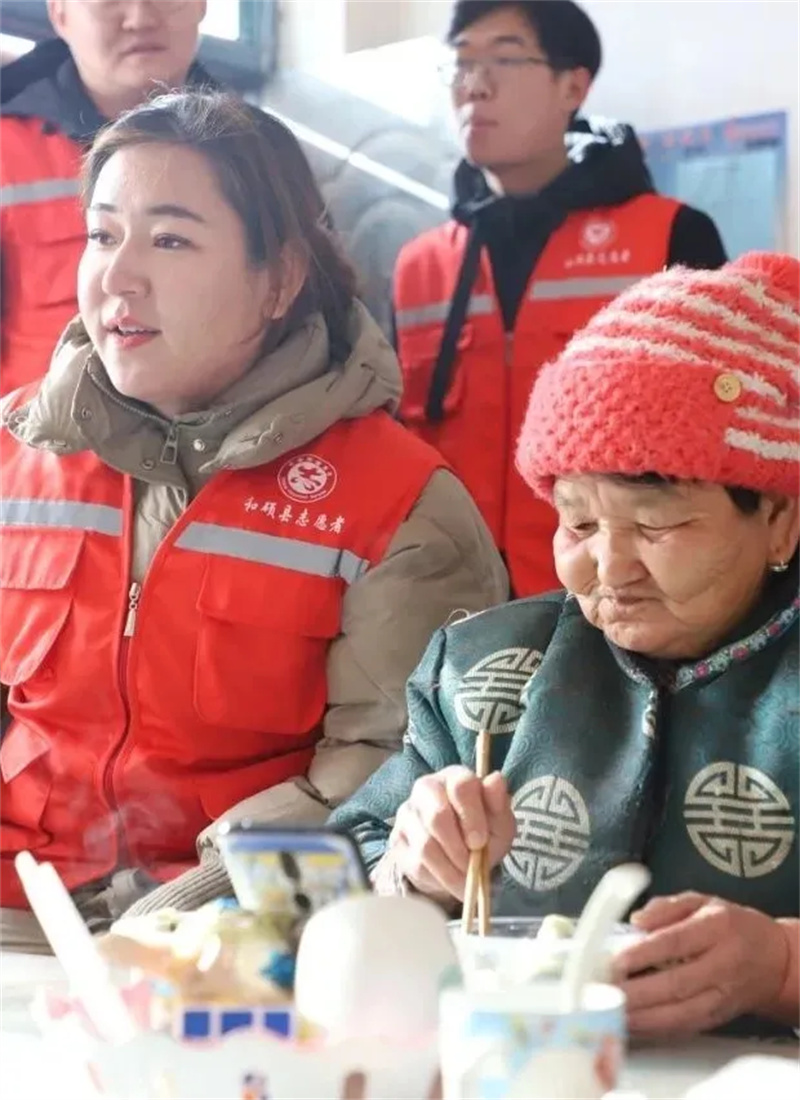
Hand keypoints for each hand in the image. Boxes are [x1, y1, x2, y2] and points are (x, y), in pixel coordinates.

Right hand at [387, 766, 516, 903]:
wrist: (459, 855)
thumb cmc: (481, 831)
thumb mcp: (499, 820)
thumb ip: (498, 802)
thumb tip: (496, 779)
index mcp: (454, 777)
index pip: (460, 786)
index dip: (472, 817)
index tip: (480, 842)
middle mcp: (426, 788)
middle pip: (437, 817)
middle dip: (459, 848)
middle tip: (472, 864)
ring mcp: (407, 813)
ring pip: (426, 846)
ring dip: (451, 868)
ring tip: (465, 875)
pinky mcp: (397, 840)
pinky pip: (417, 864)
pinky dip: (439, 878)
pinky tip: (450, 876)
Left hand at [613, 892, 790, 1034]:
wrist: (773, 960)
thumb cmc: (729, 924)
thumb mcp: (701, 901)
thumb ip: (667, 906)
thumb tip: (636, 920)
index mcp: (717, 928)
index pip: (676, 942)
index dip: (644, 953)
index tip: (615, 960)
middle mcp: (722, 964)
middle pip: (676, 983)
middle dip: (636, 991)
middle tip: (603, 990)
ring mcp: (722, 995)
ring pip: (681, 1012)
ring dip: (643, 1016)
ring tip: (611, 1011)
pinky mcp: (718, 1017)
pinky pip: (685, 1028)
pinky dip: (656, 1030)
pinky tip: (632, 1025)